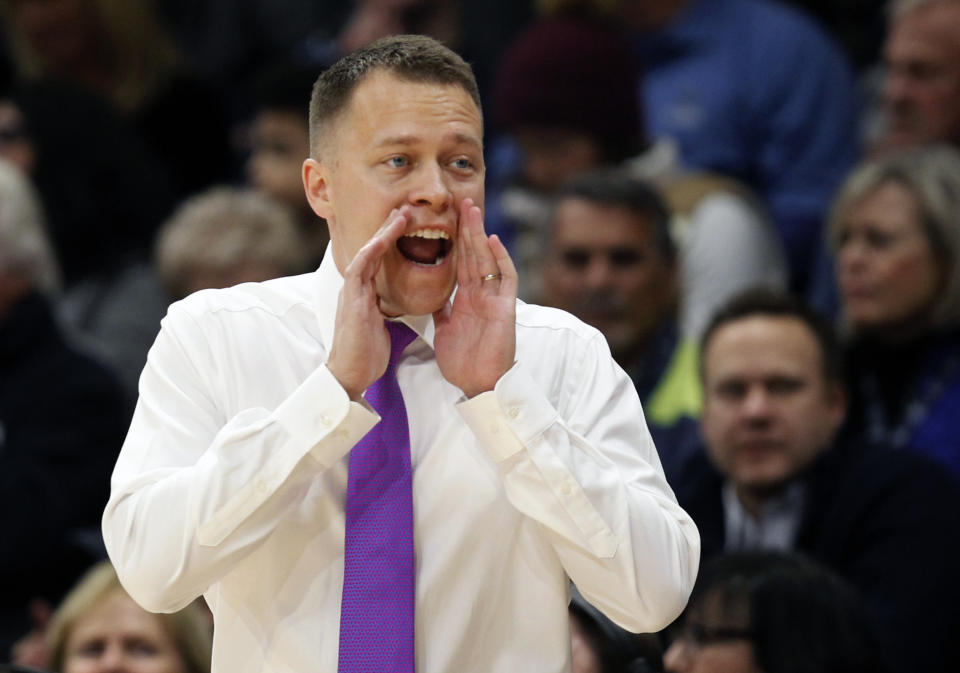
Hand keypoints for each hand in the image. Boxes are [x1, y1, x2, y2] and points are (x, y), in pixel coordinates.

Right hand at [326, 207, 408, 399]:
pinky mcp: (350, 301)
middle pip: (372, 250)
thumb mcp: (380, 325)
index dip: (391, 241)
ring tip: (399, 216)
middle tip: (404, 209)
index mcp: (364, 293)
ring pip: (366, 254)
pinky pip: (359, 271)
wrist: (350, 375)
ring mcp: (351, 293)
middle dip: (387, 229)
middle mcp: (355, 288)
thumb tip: (391, 301)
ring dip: (382, 234)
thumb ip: (383, 309)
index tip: (406, 224)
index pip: (378, 260)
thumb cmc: (366, 353)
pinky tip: (380, 240)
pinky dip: (369, 253)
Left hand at [434, 199, 517, 397]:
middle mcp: (481, 294)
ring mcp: (494, 299)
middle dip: (467, 229)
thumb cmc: (463, 362)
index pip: (459, 262)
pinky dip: (500, 259)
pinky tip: (492, 241)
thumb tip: (431, 295)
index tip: (446, 219)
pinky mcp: (505, 308)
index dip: (454, 241)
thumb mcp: (443, 330)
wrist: (478, 384)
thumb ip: (441, 309)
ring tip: (473, 210)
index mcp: (465, 298)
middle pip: (473, 254)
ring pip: (487, 260)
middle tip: (461, 202)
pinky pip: (505, 279)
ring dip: (480, 235)